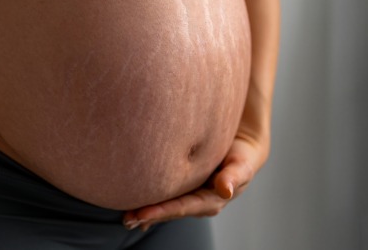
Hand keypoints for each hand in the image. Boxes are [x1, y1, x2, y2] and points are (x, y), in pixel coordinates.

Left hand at [121, 130, 268, 230]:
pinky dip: (150, 203)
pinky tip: (134, 209)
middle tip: (126, 220)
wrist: (241, 147)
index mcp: (210, 201)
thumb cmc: (241, 155)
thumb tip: (225, 189)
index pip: (181, 207)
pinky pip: (164, 197)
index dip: (161, 211)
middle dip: (148, 216)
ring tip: (126, 218)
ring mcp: (189, 196)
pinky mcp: (182, 188)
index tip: (141, 214)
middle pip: (169, 211)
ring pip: (164, 206)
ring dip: (145, 213)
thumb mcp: (241, 164)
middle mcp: (197, 202)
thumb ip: (234, 176)